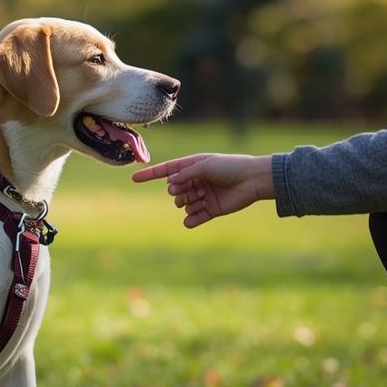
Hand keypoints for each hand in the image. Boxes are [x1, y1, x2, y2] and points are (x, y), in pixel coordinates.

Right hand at [131, 153, 272, 227]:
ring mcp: (203, 196)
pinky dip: (191, 220)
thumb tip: (170, 183)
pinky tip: (190, 220)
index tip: (134, 178)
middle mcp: (196, 181)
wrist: (252, 180)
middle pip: (174, 190)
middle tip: (192, 189)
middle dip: (179, 191)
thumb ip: (186, 174)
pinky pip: (195, 217)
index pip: (167, 171)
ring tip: (201, 198)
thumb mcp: (205, 165)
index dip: (150, 174)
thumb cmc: (230, 167)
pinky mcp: (211, 210)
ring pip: (183, 204)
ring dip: (189, 202)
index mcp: (192, 166)